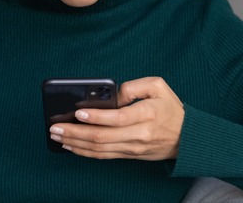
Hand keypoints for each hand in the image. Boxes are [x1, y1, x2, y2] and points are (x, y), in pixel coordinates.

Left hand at [49, 77, 183, 159]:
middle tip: (55, 127)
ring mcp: (133, 148)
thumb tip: (112, 94)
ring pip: (100, 149)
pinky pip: (104, 156)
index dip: (96, 117)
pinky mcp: (129, 155)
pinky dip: (85, 152)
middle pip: (102, 137)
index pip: (117, 118)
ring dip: (75, 144)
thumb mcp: (158, 86)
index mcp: (147, 114)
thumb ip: (133, 86)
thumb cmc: (171, 108)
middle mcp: (139, 134)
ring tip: (57, 136)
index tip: (78, 112)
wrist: (187, 138)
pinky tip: (71, 146)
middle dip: (75, 132)